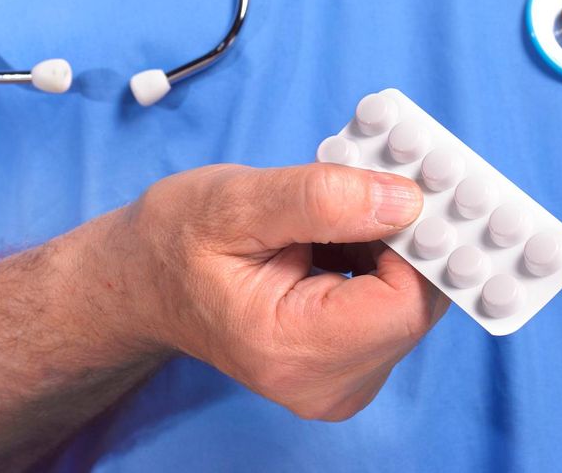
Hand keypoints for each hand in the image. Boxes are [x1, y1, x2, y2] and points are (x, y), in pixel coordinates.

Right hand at [125, 163, 448, 420]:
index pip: (404, 302)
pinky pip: (395, 305)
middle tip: (376, 176)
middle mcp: (323, 384)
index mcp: (291, 350)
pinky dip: (381, 258)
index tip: (407, 180)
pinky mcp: (346, 365)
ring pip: (412, 302)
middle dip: (407, 234)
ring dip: (392, 243)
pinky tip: (343, 229)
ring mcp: (337, 382)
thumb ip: (321, 199)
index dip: (417, 239)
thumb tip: (407, 202)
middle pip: (416, 306)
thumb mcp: (235, 202)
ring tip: (342, 205)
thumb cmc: (176, 241)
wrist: (144, 281)